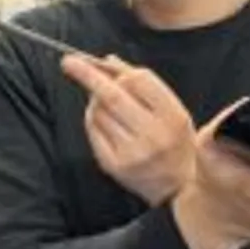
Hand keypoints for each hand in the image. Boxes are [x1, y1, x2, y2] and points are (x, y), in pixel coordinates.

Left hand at [61, 54, 194, 206]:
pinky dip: (92, 121)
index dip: (116, 70)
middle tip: (69, 62)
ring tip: (104, 104)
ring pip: (99, 113)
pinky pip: (93, 132)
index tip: (97, 62)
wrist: (180, 187)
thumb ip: (143, 84)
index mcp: (172, 116)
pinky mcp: (114, 166)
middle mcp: (153, 135)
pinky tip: (101, 121)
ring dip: (94, 102)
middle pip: (113, 96)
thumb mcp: (173, 109)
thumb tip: (108, 60)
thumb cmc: (176, 141)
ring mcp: (132, 152)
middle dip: (88, 76)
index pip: (138, 81)